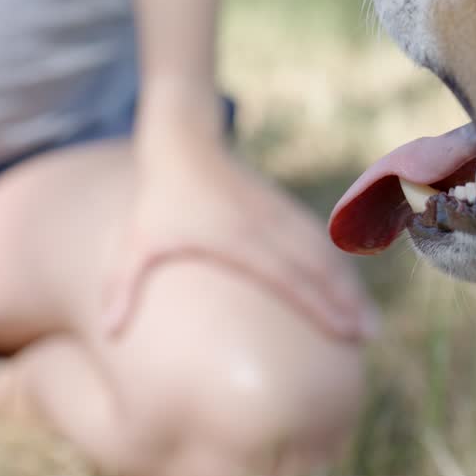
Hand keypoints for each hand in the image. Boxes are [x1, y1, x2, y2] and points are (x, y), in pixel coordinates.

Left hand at [102, 120, 377, 342]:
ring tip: (367, 320)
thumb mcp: (135, 242)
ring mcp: (277, 214)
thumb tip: (107, 331)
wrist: (182, 140)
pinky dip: (336, 264)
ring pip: (323, 253)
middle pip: (316, 268)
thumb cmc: (157, 197)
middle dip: (345, 301)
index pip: (288, 277)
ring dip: (347, 285)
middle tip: (368, 335)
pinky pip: (317, 239)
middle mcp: (265, 227)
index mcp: (237, 239)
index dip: (319, 304)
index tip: (343, 329)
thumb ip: (122, 287)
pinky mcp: (280, 208)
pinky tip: (348, 286)